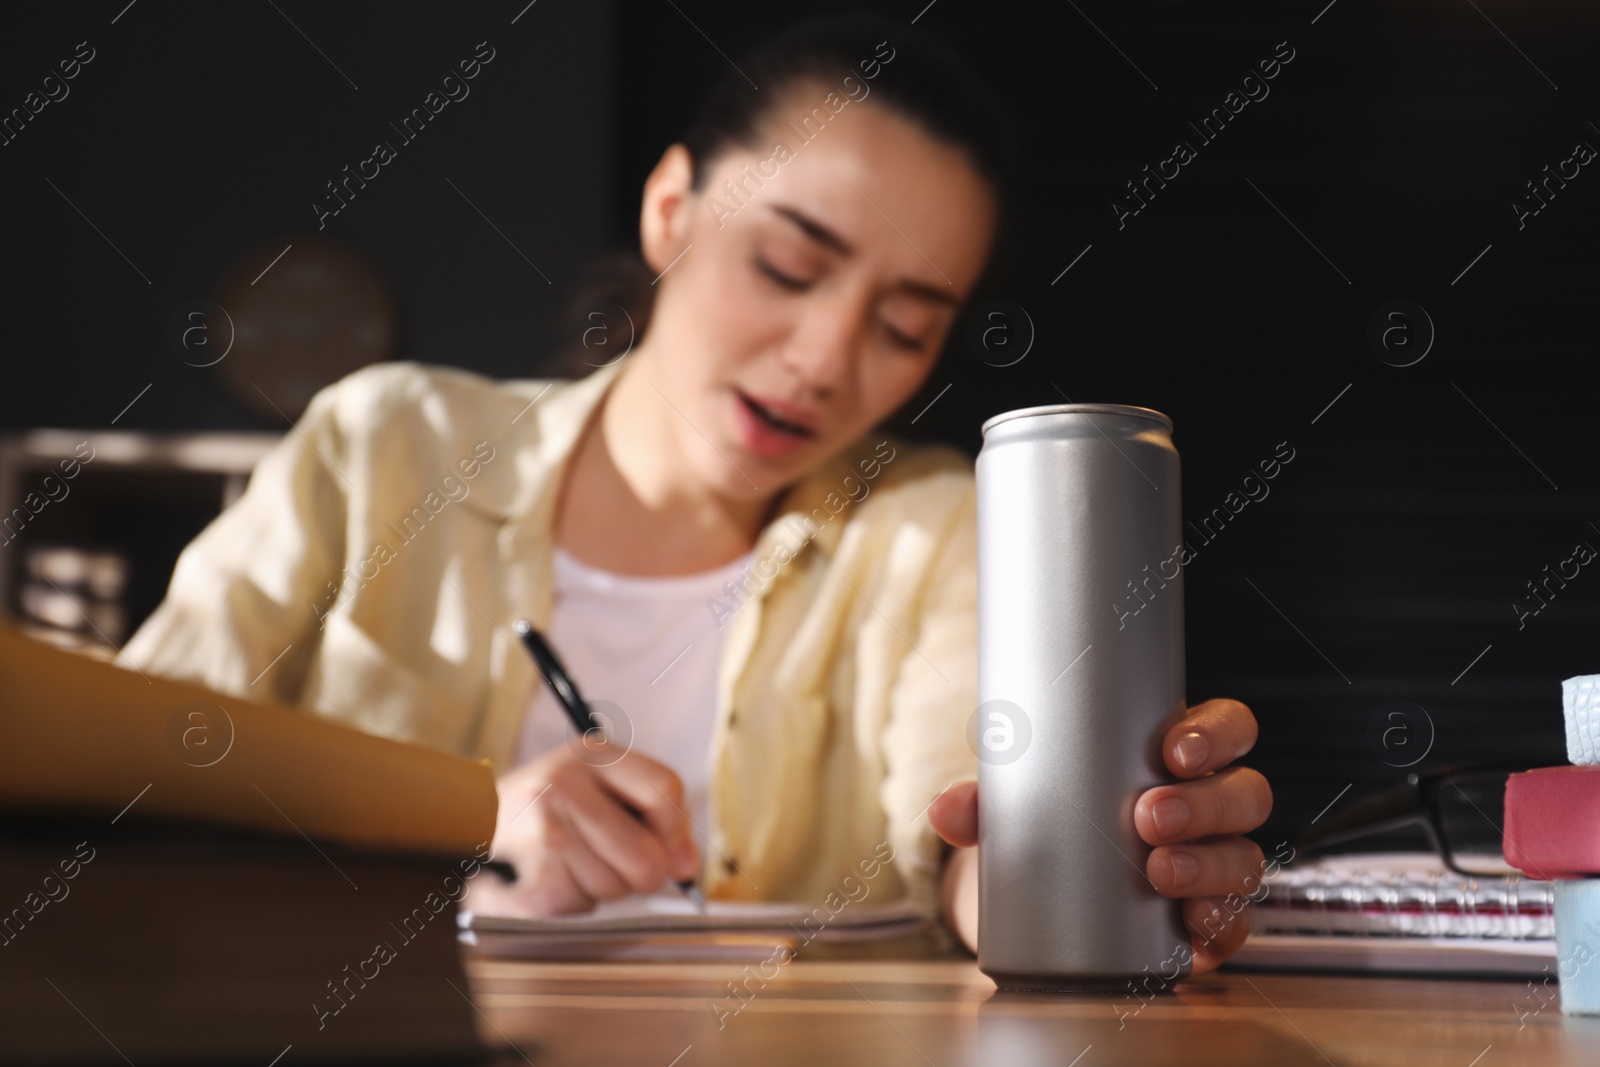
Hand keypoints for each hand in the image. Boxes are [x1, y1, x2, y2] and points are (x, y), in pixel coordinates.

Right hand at [461, 741, 700, 916]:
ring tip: (571, 865)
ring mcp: (545, 827)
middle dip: (638, 874)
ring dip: (601, 889)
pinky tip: (552, 880)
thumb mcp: (596, 792)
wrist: (466, 829)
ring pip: (615, 886)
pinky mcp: (531, 873)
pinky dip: (573, 904)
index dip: (677, 831)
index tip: (672, 853)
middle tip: (612, 863)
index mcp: (592, 754)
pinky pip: (583, 906)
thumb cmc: (544, 813)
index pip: (664, 789)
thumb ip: (653, 820)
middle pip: (646, 854)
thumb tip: (687, 866)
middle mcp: (566, 783)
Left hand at [929, 698, 1271, 973]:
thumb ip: (984, 803)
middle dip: (1203, 803)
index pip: (1226, 727)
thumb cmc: (1055, 818)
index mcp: (1178, 753)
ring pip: (1243, 857)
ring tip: (1156, 873)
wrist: (1050, 895)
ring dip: (1207, 864)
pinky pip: (1235, 920)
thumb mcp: (1023, 801)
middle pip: (1244, 792)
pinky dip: (1219, 922)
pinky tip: (1191, 924)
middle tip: (1147, 818)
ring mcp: (1217, 862)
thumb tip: (945, 809)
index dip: (1214, 733)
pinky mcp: (1212, 920)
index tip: (1172, 749)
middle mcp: (1211, 805)